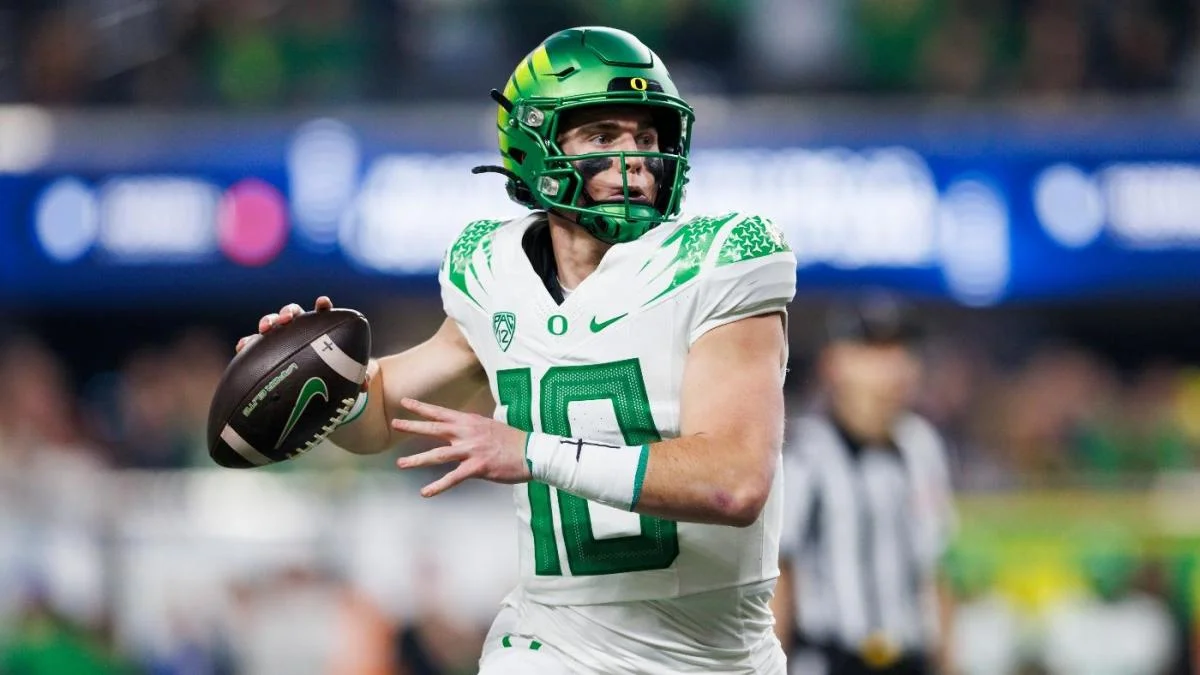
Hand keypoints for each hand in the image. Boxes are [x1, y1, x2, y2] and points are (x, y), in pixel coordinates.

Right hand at [234, 296, 374, 392]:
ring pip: (273, 324)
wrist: (315, 384)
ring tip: (265, 328)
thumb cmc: (332, 374)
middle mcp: (300, 329)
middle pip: (294, 314)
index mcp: (320, 330)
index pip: (323, 313)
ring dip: (269, 321)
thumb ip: (353, 377)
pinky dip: (249, 342)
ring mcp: (282, 337)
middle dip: (289, 312)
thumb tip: (362, 386)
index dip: (322, 306)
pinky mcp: (266, 349)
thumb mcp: (344, 376)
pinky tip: (242, 347)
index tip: (323, 303)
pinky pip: (255, 344)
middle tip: (287, 319)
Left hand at [392, 398, 529, 496]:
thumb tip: (463, 428)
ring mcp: (472, 450)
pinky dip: (438, 486)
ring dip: (418, 460)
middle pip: (435, 429)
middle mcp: (468, 433)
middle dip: (413, 426)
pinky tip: (425, 492)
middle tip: (395, 423)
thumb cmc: (513, 441)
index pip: (441, 412)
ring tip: (401, 464)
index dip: (422, 407)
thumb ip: (473, 427)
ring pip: (438, 455)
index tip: (405, 403)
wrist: (531, 452)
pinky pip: (453, 478)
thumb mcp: (491, 426)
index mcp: (470, 421)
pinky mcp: (477, 467)